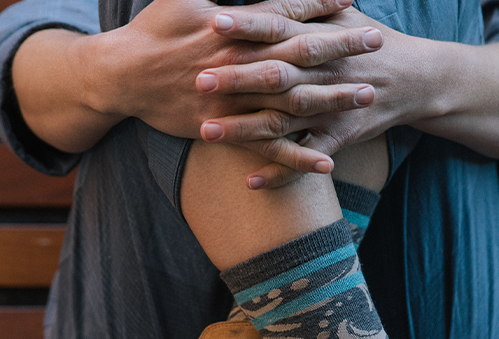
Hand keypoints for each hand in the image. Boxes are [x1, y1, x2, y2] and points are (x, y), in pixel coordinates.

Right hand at [90, 0, 382, 172]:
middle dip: (342, 47)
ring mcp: (237, 100)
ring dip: (333, 100)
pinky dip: (297, 158)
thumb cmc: (153, 29)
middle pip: (301, 54)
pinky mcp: (227, 130)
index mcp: (234, 27)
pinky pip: (268, 148)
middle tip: (377, 41)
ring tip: (368, 96)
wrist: (121, 76)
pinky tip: (327, 164)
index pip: (286, 11)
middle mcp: (242, 63)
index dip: (320, 4)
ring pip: (293, 102)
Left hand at [196, 8, 423, 187]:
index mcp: (317, 40)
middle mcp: (321, 75)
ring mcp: (328, 109)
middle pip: (273, 76)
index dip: (247, 25)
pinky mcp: (336, 138)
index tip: (214, 22)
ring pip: (281, 121)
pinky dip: (280, 172)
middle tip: (199, 80)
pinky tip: (250, 180)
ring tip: (206, 133)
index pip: (277, 28)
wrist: (416, 79)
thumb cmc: (368, 42)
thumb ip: (303, 3)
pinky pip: (304, 159)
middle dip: (235, 79)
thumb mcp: (340, 14)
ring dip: (244, 129)